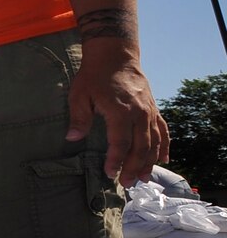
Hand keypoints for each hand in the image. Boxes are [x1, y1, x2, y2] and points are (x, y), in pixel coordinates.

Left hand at [67, 42, 167, 186]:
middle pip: (141, 147)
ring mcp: (149, 111)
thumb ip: (79, 118)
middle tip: (126, 182)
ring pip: (154, 142)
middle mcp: (140, 113)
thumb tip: (72, 138)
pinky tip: (163, 159)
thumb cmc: (94, 75)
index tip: (110, 173)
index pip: (120, 143)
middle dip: (134, 167)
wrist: (115, 55)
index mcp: (121, 111)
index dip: (116, 160)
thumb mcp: (80, 95)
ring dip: (150, 161)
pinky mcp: (153, 108)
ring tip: (143, 178)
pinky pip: (163, 130)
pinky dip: (164, 146)